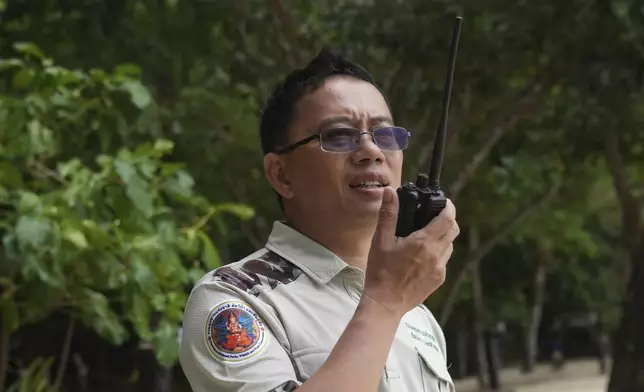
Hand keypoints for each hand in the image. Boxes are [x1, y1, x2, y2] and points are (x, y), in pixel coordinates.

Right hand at [363, 186, 459, 316]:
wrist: (385, 303)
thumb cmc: (381, 272)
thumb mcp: (381, 241)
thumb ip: (388, 215)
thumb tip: (390, 192)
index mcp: (423, 242)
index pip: (447, 219)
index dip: (449, 207)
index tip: (445, 202)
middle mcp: (436, 255)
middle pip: (453, 231)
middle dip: (448, 220)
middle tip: (435, 216)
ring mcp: (439, 269)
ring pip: (450, 246)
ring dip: (443, 237)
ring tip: (426, 236)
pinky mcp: (438, 280)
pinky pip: (444, 261)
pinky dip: (438, 253)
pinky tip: (422, 255)